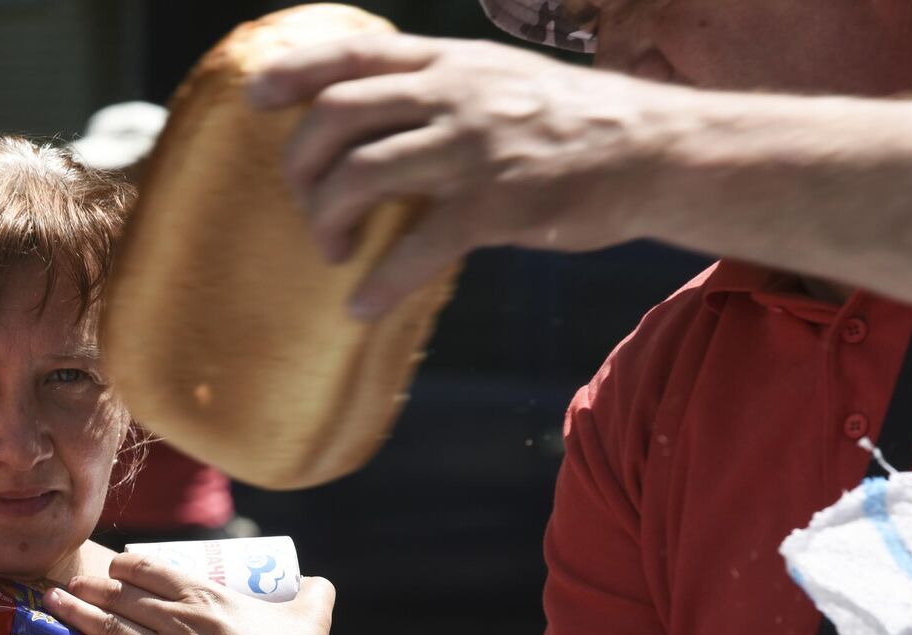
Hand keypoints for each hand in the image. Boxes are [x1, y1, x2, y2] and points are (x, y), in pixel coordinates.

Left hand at [43, 553, 340, 634]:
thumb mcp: (310, 616)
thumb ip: (314, 593)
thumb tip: (319, 582)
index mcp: (206, 594)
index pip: (152, 569)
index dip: (127, 565)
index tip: (115, 567)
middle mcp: (177, 618)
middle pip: (122, 595)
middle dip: (92, 586)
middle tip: (71, 582)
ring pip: (108, 627)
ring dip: (75, 612)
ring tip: (52, 600)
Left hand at [247, 32, 688, 317]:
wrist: (655, 151)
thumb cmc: (571, 124)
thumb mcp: (500, 79)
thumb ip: (441, 89)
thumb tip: (375, 119)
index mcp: (451, 61)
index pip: (354, 52)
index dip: (295, 72)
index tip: (256, 97)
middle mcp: (455, 93)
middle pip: (337, 117)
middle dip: (302, 167)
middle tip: (306, 206)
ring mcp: (474, 147)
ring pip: (362, 176)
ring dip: (328, 221)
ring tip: (332, 250)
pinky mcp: (497, 204)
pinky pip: (416, 248)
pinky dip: (378, 283)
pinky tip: (361, 305)